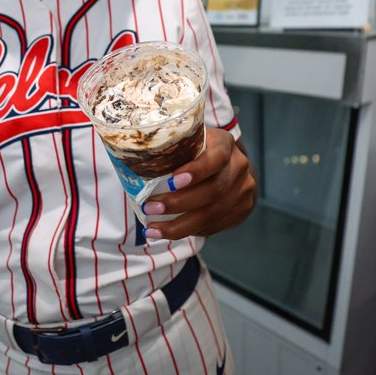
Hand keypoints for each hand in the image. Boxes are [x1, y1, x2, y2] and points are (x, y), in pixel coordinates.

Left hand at [139, 128, 256, 240]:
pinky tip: (170, 232)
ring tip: (153, 229)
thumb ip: (172, 148)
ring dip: (179, 225)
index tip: (171, 182)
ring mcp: (243, 190)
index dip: (196, 171)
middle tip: (150, 208)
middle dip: (178, 203)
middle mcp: (239, 166)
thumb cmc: (198, 152)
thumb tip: (131, 160)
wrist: (231, 165)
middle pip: (213, 190)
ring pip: (212, 213)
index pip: (215, 157)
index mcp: (225, 144)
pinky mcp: (243, 209)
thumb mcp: (190, 142)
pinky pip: (215, 225)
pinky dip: (191, 231)